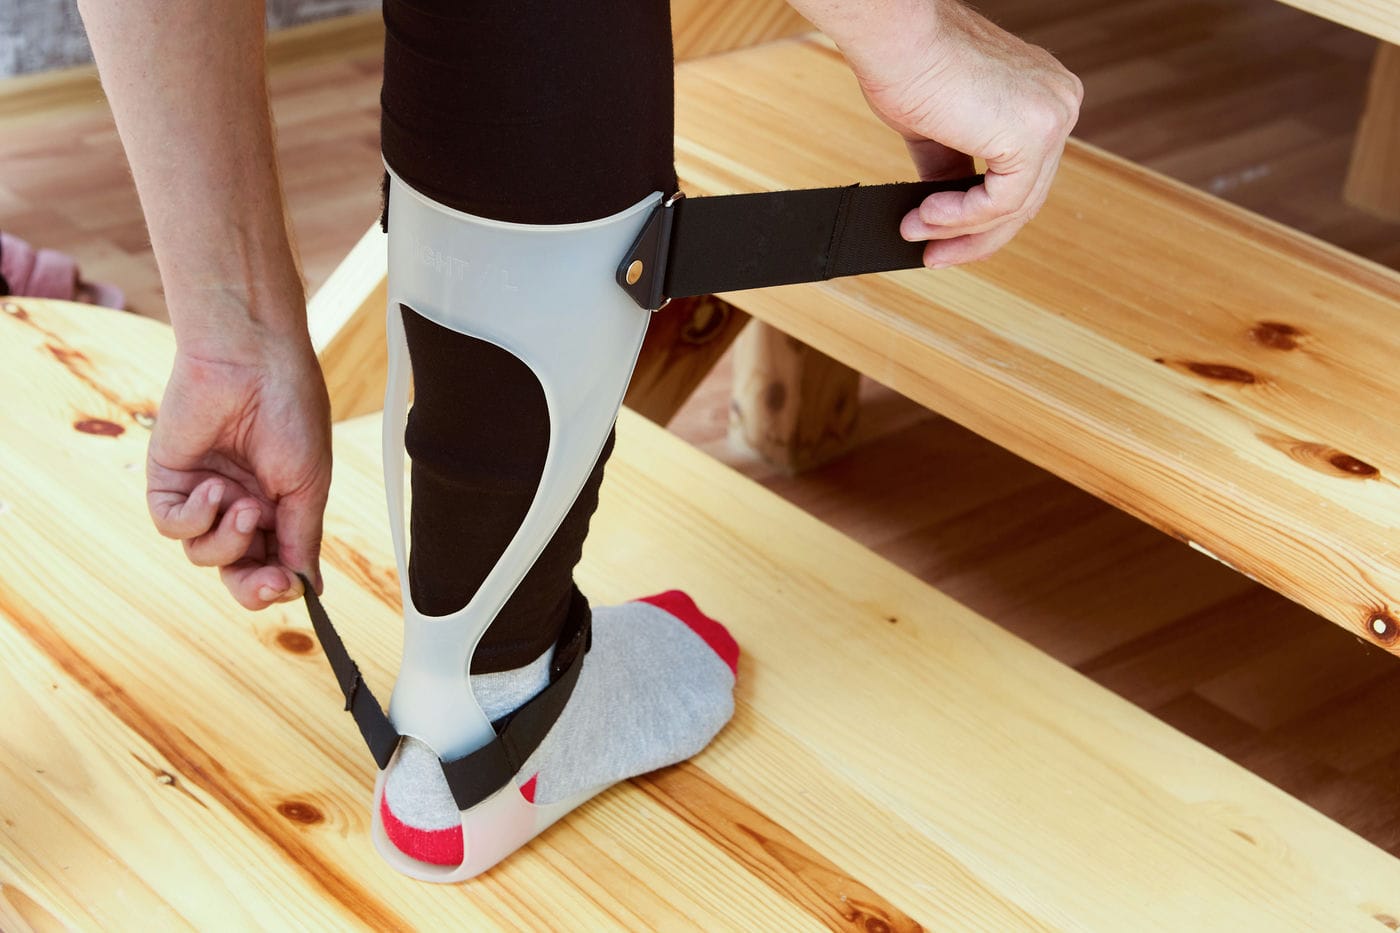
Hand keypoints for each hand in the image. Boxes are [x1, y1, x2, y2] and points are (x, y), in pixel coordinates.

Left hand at [146, 334, 331, 609]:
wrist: (253, 361)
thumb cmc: (292, 412)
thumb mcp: (308, 486)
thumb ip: (302, 539)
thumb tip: (310, 589)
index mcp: (278, 508)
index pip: (274, 565)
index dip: (280, 585)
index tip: (291, 584)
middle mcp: (239, 506)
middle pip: (237, 571)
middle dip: (253, 584)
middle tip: (272, 580)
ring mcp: (203, 495)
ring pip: (204, 554)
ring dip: (227, 538)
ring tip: (245, 505)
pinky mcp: (169, 480)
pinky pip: (173, 525)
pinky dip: (195, 516)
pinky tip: (215, 488)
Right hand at [850, 2, 1082, 266]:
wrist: (895, 38)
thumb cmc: (909, 64)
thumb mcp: (938, 129)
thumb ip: (952, 169)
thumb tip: (943, 212)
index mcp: (1041, 95)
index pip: (1023, 174)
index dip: (984, 217)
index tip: (944, 240)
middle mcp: (1058, 102)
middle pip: (1025, 196)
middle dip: (974, 235)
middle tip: (934, 256)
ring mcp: (1053, 116)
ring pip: (1014, 206)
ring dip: (960, 231)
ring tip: (916, 232)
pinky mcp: (1034, 134)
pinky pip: (1002, 203)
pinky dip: (961, 218)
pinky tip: (927, 215)